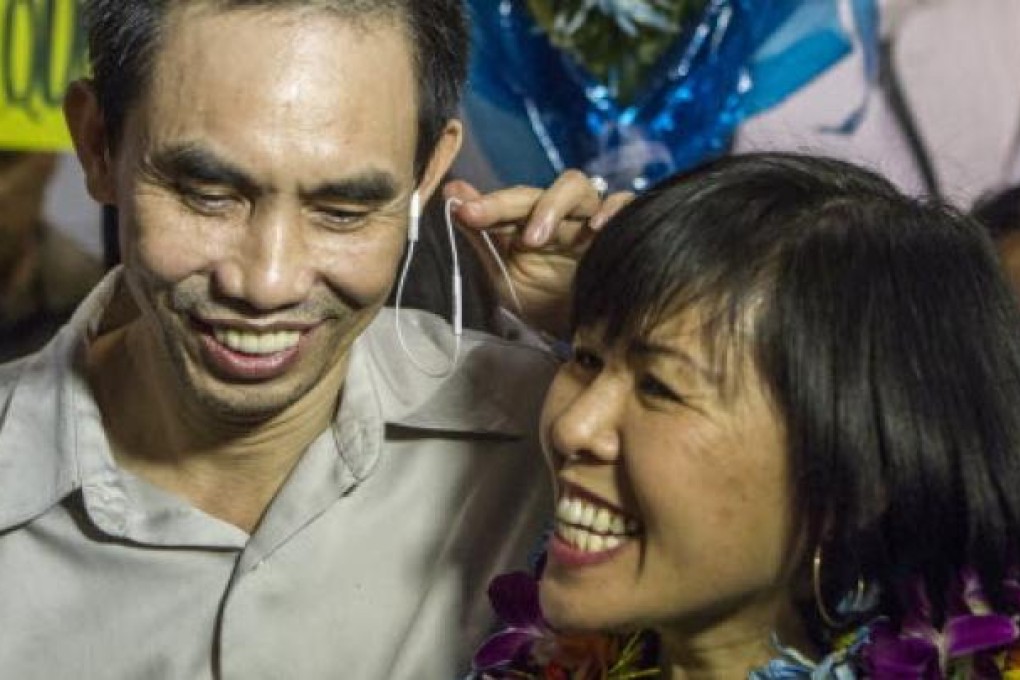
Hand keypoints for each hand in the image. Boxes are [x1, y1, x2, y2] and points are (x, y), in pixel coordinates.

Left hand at [444, 170, 632, 337]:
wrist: (581, 332)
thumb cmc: (542, 301)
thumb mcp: (504, 273)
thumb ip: (480, 235)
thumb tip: (451, 191)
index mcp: (531, 221)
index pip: (510, 201)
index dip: (487, 203)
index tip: (463, 211)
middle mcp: (561, 214)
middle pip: (538, 191)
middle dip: (507, 204)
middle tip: (483, 218)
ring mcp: (591, 220)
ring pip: (578, 186)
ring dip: (552, 205)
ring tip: (536, 238)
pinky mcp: (624, 230)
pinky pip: (626, 203)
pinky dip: (613, 209)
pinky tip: (596, 228)